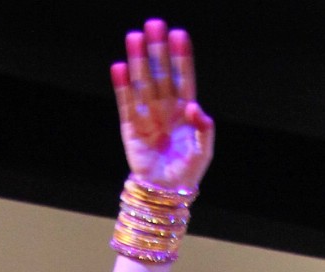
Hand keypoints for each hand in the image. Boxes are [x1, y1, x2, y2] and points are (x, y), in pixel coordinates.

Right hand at [112, 20, 213, 192]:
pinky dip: (122, 86)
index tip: (179, 34)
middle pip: (161, 74)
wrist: (165, 194)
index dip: (181, 57)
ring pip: (143, 82)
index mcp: (185, 112)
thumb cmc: (187, 173)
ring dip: (139, 60)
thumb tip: (195, 107)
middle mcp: (165, 109)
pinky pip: (126, 103)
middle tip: (154, 24)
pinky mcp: (131, 127)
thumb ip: (204, 129)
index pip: (184, 78)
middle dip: (158, 50)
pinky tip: (120, 67)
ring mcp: (148, 116)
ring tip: (134, 37)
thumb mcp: (203, 151)